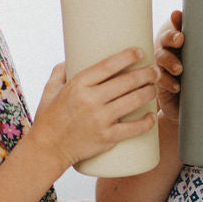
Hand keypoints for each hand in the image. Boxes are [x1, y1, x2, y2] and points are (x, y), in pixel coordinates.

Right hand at [30, 51, 157, 172]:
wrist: (48, 149)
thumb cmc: (49, 118)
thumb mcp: (50, 90)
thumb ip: (60, 72)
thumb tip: (71, 58)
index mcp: (78, 84)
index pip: (109, 65)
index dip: (128, 56)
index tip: (140, 52)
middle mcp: (91, 100)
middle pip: (127, 82)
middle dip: (146, 74)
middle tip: (154, 71)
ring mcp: (100, 119)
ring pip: (134, 101)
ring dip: (149, 92)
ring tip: (154, 88)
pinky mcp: (107, 137)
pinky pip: (133, 128)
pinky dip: (146, 122)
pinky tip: (151, 116)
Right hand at [153, 11, 183, 123]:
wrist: (194, 106)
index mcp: (182, 43)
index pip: (178, 27)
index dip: (176, 21)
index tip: (177, 16)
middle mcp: (171, 51)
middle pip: (165, 39)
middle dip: (171, 37)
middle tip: (180, 39)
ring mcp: (163, 66)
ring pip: (160, 57)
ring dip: (169, 61)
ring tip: (179, 69)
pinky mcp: (160, 83)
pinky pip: (159, 79)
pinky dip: (167, 82)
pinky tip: (176, 86)